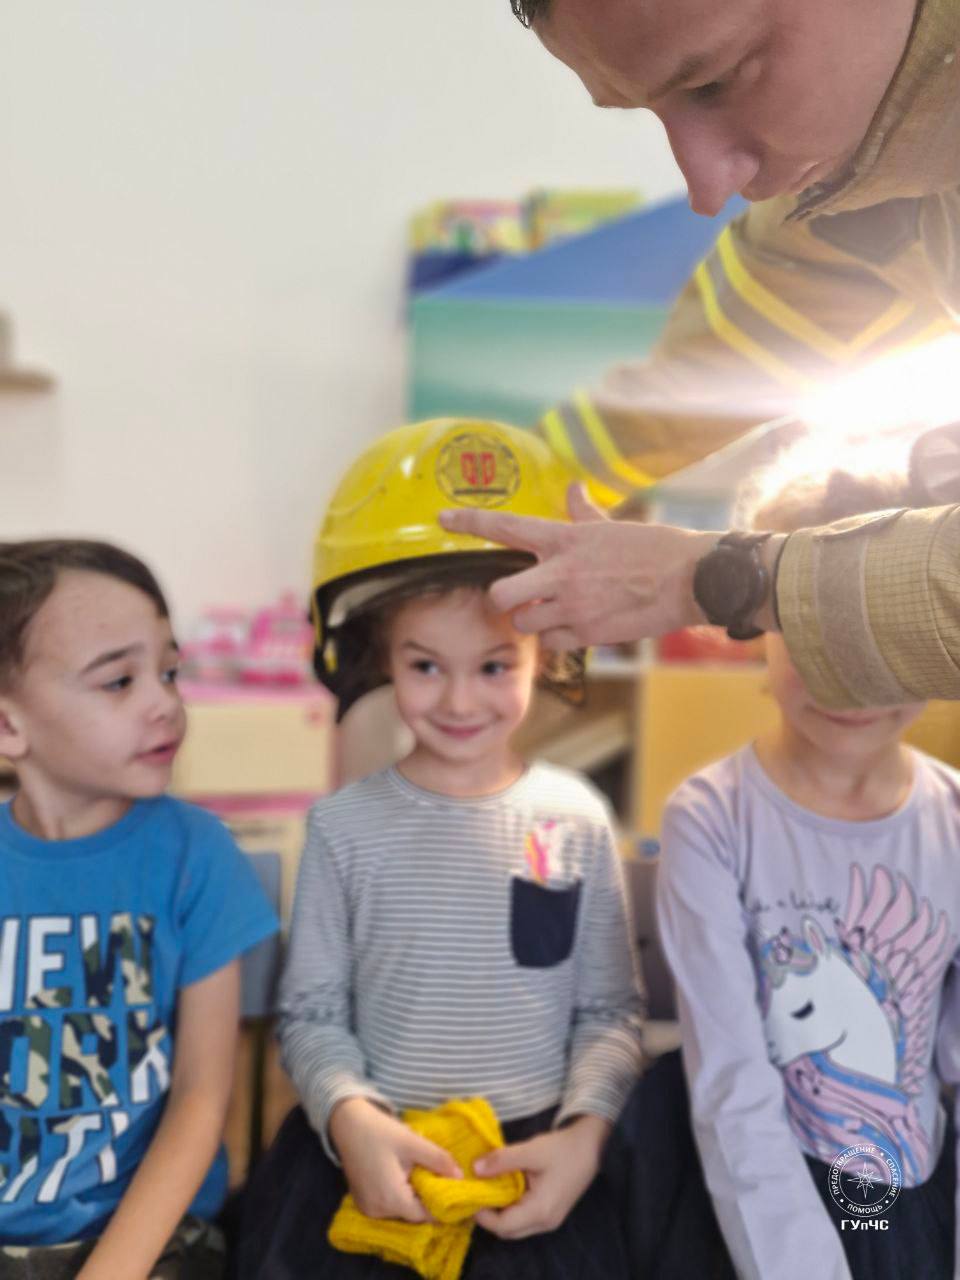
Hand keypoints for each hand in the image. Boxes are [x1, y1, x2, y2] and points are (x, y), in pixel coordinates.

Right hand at [329, 1097, 461, 1222]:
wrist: (347, 1123)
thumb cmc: (380, 1131)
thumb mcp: (412, 1142)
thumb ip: (438, 1160)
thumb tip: (461, 1177)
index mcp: (391, 1199)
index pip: (425, 1215)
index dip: (444, 1206)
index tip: (459, 1194)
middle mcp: (378, 1211)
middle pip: (414, 1214)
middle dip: (430, 1200)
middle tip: (445, 1181)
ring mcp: (369, 1208)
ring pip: (402, 1211)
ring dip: (415, 1197)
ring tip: (428, 1176)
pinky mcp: (364, 1202)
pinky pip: (390, 1206)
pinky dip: (402, 1196)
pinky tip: (409, 1178)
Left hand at [439, 484, 716, 647]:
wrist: (689, 579)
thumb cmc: (653, 549)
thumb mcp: (612, 526)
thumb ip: (583, 511)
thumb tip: (572, 488)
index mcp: (564, 538)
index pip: (505, 526)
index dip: (468, 522)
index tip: (442, 518)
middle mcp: (561, 572)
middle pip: (499, 594)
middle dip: (502, 599)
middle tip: (518, 597)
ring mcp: (572, 606)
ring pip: (524, 623)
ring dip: (532, 620)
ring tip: (554, 612)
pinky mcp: (587, 633)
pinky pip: (552, 643)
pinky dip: (557, 639)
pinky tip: (575, 627)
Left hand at [472, 1114, 610, 1239]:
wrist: (590, 1145)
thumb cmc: (561, 1149)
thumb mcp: (530, 1150)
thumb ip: (502, 1161)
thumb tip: (474, 1169)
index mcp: (540, 1211)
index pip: (502, 1225)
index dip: (482, 1214)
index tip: (469, 1194)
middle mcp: (545, 1222)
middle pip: (508, 1231)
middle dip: (489, 1216)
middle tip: (476, 1192)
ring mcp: (549, 1220)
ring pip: (516, 1226)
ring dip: (500, 1212)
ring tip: (488, 1188)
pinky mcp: (551, 1212)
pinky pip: (524, 1218)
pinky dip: (511, 1208)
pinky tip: (504, 1188)